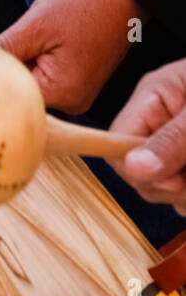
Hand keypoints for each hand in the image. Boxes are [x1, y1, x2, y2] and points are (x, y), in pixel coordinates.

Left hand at [0, 0, 142, 113]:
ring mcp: (75, 92)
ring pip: (28, 86)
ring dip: (15, 69)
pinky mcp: (74, 80)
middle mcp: (73, 101)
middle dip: (0, 76)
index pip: (13, 101)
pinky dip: (28, 65)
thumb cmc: (87, 1)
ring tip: (16, 45)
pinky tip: (27, 47)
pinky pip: (41, 78)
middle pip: (20, 97)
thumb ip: (1, 51)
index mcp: (65, 93)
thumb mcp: (35, 25)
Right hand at [109, 60, 185, 214]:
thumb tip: (134, 167)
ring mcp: (172, 140)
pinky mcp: (184, 158)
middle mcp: (157, 119)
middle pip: (134, 168)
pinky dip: (185, 198)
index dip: (136, 167)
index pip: (116, 140)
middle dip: (164, 185)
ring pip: (156, 183)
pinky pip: (174, 189)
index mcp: (153, 97)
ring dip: (180, 195)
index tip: (174, 181)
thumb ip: (173, 139)